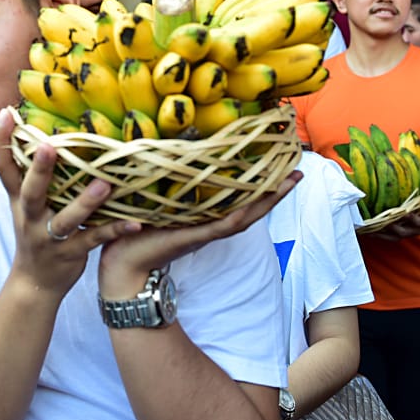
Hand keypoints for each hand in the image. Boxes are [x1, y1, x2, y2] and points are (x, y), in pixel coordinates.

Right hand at [0, 108, 142, 300]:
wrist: (35, 283)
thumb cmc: (35, 233)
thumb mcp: (25, 206)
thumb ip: (32, 176)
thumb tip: (42, 134)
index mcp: (19, 201)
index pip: (3, 169)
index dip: (1, 142)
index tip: (6, 113)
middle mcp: (30, 218)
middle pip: (31, 192)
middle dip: (38, 170)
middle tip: (48, 146)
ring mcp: (50, 237)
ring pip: (66, 219)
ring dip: (85, 202)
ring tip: (104, 184)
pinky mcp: (72, 253)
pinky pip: (94, 240)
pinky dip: (114, 231)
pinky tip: (135, 223)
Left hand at [97, 169, 302, 298]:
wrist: (121, 264)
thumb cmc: (134, 232)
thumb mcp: (155, 203)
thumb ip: (166, 187)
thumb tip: (168, 155)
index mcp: (204, 217)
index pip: (241, 199)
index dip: (263, 185)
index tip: (282, 167)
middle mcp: (210, 225)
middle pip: (252, 206)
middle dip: (276, 190)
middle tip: (298, 171)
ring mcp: (205, 232)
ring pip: (246, 215)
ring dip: (269, 200)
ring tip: (289, 182)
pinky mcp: (194, 237)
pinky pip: (224, 225)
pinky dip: (243, 214)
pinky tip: (258, 204)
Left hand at [368, 193, 419, 240]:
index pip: (416, 222)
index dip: (410, 219)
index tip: (403, 213)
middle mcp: (414, 231)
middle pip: (401, 232)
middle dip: (391, 227)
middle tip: (380, 222)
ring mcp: (406, 234)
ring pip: (392, 237)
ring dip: (380, 234)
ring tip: (367, 229)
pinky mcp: (400, 234)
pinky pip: (387, 237)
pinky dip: (378, 235)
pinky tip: (366, 231)